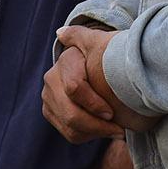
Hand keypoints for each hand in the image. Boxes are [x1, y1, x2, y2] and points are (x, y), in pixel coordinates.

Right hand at [42, 25, 157, 143]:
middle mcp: (51, 80)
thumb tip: (60, 32)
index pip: (75, 88)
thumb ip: (85, 36)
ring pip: (70, 127)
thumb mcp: (100, 42)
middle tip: (119, 129)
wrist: (93, 66)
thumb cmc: (104, 55)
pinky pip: (70, 134)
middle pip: (71, 114)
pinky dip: (89, 136)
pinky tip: (105, 130)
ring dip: (96, 133)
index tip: (113, 112)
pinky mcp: (51, 112)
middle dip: (98, 125)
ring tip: (116, 131)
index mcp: (65, 61)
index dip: (94, 104)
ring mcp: (48, 98)